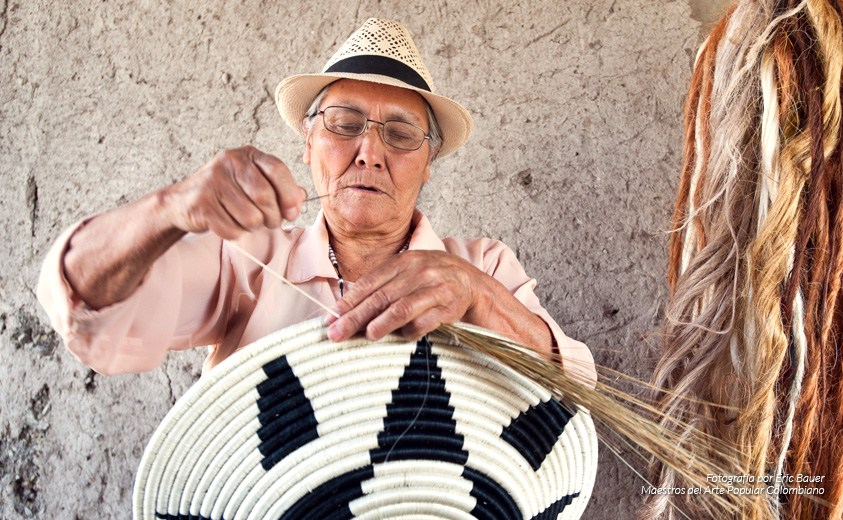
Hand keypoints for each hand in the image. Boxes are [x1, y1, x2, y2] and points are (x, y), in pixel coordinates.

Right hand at [160, 146, 305, 238]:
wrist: (182, 202)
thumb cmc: (226, 193)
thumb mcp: (253, 183)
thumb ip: (280, 188)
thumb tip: (300, 197)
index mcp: (247, 155)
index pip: (277, 169)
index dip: (289, 194)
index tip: (292, 211)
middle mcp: (229, 162)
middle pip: (265, 197)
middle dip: (272, 217)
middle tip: (268, 222)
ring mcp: (212, 182)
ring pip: (250, 217)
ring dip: (253, 227)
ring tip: (245, 221)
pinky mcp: (201, 204)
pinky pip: (232, 229)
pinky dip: (235, 233)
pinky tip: (228, 224)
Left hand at [326, 250, 486, 341]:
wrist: (475, 285)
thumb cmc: (434, 282)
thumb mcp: (410, 275)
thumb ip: (383, 287)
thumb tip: (346, 311)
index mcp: (405, 260)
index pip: (371, 281)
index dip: (350, 300)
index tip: (333, 316)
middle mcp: (419, 271)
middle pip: (380, 297)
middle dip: (355, 317)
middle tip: (337, 333)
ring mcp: (435, 287)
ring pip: (401, 308)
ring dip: (381, 324)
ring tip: (366, 336)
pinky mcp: (450, 306)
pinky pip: (425, 322)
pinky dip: (410, 332)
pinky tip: (401, 338)